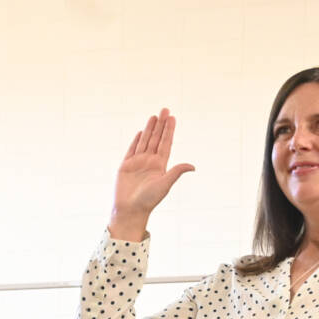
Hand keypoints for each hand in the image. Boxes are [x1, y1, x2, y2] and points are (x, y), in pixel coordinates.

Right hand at [108, 109, 194, 239]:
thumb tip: (192, 166)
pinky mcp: (126, 166)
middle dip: (160, 124)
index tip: (172, 117)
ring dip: (149, 129)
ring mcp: (138, 163)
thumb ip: (176, 172)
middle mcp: (150, 162)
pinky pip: (132, 150)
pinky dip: (136, 140)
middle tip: (165, 109)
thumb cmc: (148, 200)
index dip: (169, 130)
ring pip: (145, 142)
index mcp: (160, 165)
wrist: (130, 210)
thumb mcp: (164, 185)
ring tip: (154, 116)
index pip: (165, 143)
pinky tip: (140, 132)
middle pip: (156, 139)